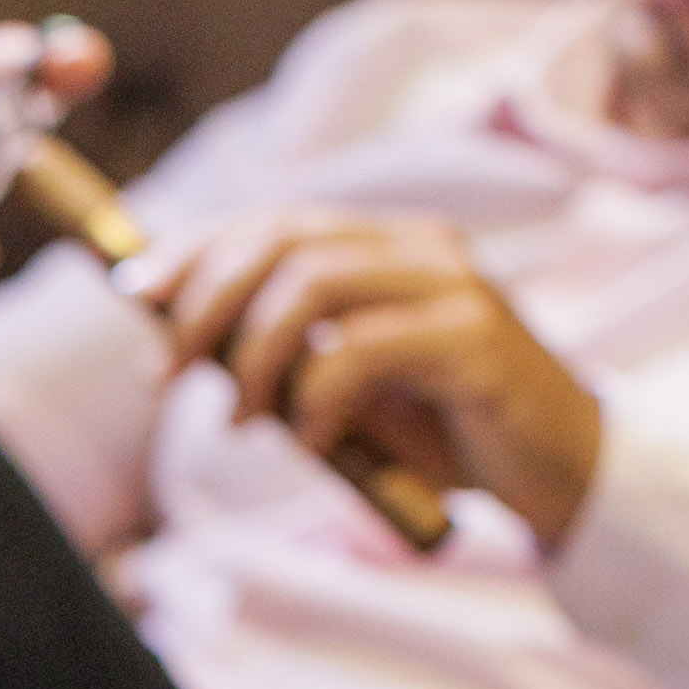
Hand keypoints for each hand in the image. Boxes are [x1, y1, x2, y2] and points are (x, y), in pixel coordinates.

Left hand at [123, 209, 604, 545]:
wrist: (555, 468)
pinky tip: (317, 442)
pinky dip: (315, 400)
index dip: (194, 249)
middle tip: (164, 376)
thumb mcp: (346, 385)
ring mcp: (453, 286)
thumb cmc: (443, 430)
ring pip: (311, 285)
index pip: (272, 220)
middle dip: (204, 303)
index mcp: (387, 246)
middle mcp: (419, 248)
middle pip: (282, 239)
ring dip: (252, 358)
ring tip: (244, 421)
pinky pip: (360, 352)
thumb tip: (179, 346)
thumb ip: (283, 355)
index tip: (133, 293)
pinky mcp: (475, 341)